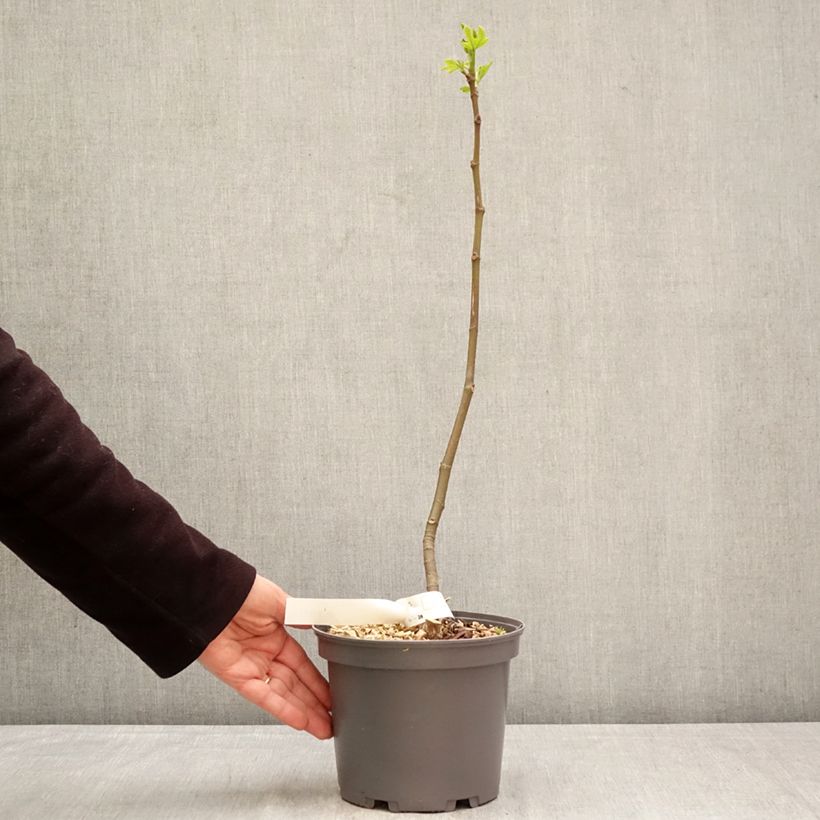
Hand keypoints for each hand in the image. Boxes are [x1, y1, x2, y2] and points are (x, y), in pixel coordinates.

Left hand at [198, 574, 331, 738]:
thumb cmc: (242, 592)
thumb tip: (314, 624)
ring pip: (283, 696)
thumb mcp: (278, 602)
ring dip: (304, 713)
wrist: (212, 596)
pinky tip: (300, 720)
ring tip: (323, 729)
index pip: (302, 665)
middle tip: (333, 721)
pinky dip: (282, 709)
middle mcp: (264, 655)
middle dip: (314, 705)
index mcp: (276, 636)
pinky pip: (264, 697)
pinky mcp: (237, 677)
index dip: (318, 682)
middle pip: (295, 686)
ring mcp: (251, 668)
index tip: (332, 696)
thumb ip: (298, 616)